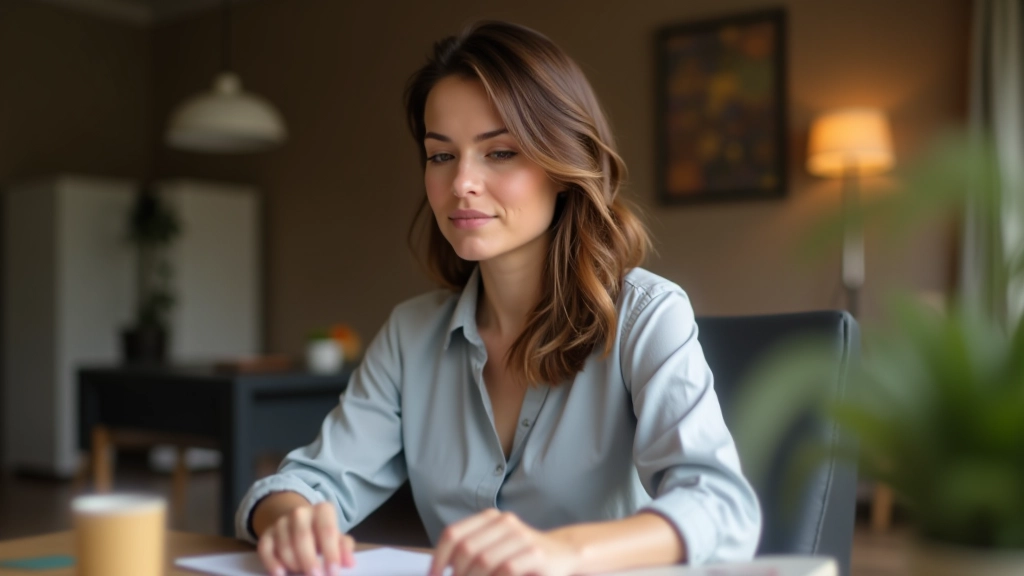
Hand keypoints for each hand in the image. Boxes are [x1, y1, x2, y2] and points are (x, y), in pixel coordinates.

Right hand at [256, 501, 355, 575]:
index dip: (331, 553)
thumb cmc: (322, 534)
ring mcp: (281, 522)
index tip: (333, 573)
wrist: (298, 523)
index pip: (327, 530)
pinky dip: (272, 563)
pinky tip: (280, 574)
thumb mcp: (336, 538)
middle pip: (303, 537)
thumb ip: (344, 548)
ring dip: (294, 564)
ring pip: (284, 546)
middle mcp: (300, 512)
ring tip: (301, 573)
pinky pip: (265, 549)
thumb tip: (350, 562)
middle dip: (309, 560)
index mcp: (322, 510)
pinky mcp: (266, 534)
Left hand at [429, 509, 580, 575]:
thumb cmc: (522, 556)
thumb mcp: (495, 546)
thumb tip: (439, 570)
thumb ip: (471, 553)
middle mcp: (505, 522)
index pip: (454, 534)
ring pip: (484, 560)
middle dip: (457, 573)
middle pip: (467, 549)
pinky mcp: (536, 554)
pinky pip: (506, 569)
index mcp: (490, 518)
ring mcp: (521, 537)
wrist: (563, 554)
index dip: (439, 557)